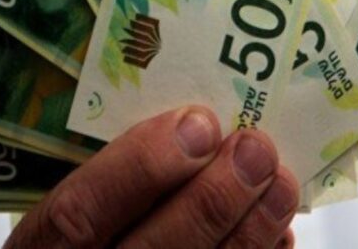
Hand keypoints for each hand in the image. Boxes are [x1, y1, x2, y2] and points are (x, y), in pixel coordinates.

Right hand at [4, 106, 298, 247]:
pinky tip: (280, 233)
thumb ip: (116, 172)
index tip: (198, 123)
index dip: (140, 168)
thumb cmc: (90, 232)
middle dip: (211, 199)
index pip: (79, 214)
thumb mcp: (76, 196)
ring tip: (281, 183)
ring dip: (249, 233)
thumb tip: (196, 127)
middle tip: (256, 148)